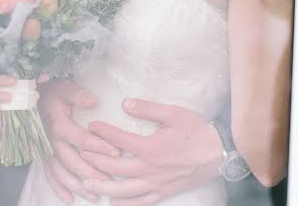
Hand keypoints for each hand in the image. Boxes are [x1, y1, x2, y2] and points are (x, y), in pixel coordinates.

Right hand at [40, 78, 119, 203]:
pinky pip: (50, 175)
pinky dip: (59, 188)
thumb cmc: (53, 91)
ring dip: (78, 185)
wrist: (34, 96)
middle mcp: (52, 141)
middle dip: (92, 173)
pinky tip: (69, 198)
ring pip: (63, 173)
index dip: (99, 146)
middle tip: (109, 182)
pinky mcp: (43, 155)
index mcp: (59, 125)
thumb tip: (93, 101)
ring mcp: (46, 150)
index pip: (82, 139)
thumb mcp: (65, 87)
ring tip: (94, 196)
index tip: (116, 153)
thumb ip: (78, 95)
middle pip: (73, 162)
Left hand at [81, 98, 221, 204]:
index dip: (102, 132)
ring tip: (86, 184)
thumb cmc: (195, 131)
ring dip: (103, 186)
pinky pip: (140, 202)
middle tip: (80, 155)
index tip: (91, 126)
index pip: (118, 139)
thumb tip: (124, 103)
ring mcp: (156, 184)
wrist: (217, 153)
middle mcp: (149, 169)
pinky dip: (125, 204)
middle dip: (95, 160)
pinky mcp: (163, 192)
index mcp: (150, 147)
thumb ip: (147, 109)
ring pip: (123, 190)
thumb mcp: (173, 113)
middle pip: (115, 167)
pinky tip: (113, 203)